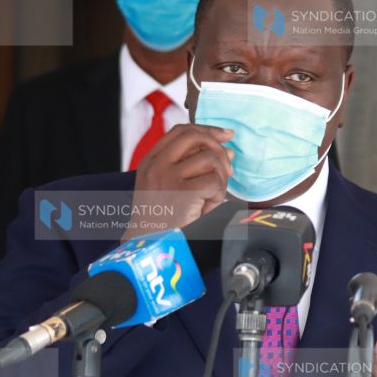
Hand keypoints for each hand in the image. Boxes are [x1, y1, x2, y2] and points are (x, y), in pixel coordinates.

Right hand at [123, 124, 233, 240]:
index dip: (206, 130)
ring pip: (210, 159)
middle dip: (218, 147)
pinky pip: (215, 182)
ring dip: (219, 177)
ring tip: (211, 196)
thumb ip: (193, 165)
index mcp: (150, 161)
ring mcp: (168, 177)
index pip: (181, 131)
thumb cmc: (162, 220)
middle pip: (195, 137)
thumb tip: (228, 150)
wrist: (148, 246)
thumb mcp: (169, 187)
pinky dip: (218, 194)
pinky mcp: (183, 192)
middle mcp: (157, 165)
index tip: (224, 135)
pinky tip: (208, 206)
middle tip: (227, 167)